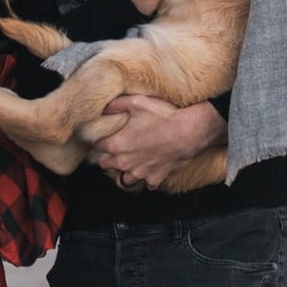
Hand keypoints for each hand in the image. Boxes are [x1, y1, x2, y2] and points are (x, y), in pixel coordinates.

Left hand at [93, 95, 226, 189]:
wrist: (189, 132)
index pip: (98, 146)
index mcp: (117, 145)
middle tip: (114, 150)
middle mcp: (125, 162)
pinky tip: (149, 169)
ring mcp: (140, 172)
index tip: (103, 137)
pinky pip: (146, 184)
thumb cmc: (163, 117)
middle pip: (106, 165)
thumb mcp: (137, 103)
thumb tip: (104, 107)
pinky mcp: (155, 178)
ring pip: (123, 180)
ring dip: (124, 172)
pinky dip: (147, 178)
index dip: (99, 140)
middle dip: (107, 158)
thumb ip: (116, 105)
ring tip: (129, 163)